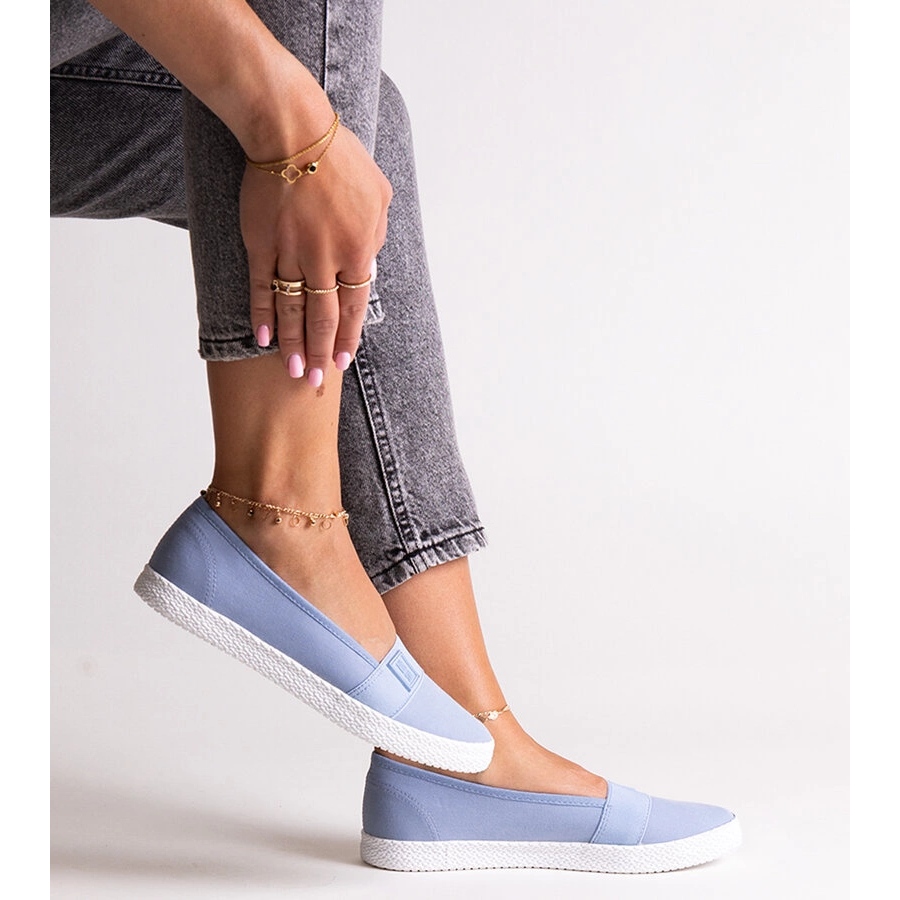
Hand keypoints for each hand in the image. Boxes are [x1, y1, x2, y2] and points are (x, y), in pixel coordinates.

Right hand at [240, 120, 391, 382]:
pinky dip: (262, 316)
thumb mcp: (380, 193)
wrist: (292, 130)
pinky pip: (262, 288)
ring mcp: (292, 253)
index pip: (355, 304)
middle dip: (323, 353)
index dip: (349, 336)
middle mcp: (326, 258)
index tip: (343, 360)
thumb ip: (377, 234)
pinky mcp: (261, 244)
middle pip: (325, 317)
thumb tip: (369, 262)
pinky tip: (263, 340)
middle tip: (319, 383)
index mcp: (359, 248)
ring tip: (294, 373)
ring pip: (293, 310)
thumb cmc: (340, 156)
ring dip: (294, 345)